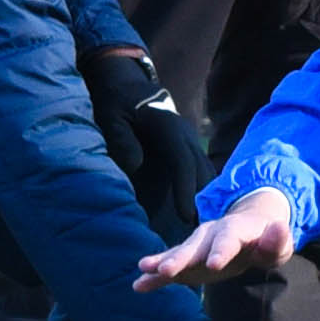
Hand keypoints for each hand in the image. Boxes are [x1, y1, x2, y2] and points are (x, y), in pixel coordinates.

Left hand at [80, 43, 210, 235]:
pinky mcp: (186, 148)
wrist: (126, 84)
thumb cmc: (117, 102)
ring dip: (208, 199)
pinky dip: (204, 192)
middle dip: (205, 201)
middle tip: (204, 235)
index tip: (187, 217)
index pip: (184, 162)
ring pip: (207, 172)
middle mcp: (185, 134)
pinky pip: (200, 171)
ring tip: (207, 232)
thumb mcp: (112, 117)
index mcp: (170, 127)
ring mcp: (189, 140)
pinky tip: (203, 214)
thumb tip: (135, 165)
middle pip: (203, 171)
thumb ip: (122, 140)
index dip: (187, 191)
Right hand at [135, 184, 296, 290]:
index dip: (220, 251)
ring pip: (179, 254)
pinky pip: (170, 268)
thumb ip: (278, 240)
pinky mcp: (189, 261)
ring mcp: (197, 246)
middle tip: (165, 268)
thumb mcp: (278, 243)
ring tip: (143, 268)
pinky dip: (155, 276)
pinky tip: (139, 285)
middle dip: (180, 257)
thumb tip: (280, 228)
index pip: (228, 239)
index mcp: (235, 230)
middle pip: (195, 246)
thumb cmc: (265, 242)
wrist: (248, 234)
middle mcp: (211, 234)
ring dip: (161, 261)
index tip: (213, 265)